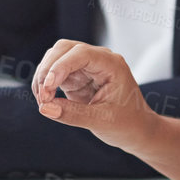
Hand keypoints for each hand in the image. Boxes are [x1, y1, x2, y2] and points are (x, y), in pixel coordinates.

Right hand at [31, 39, 156, 149]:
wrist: (136, 130)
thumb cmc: (127, 123)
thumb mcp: (102, 121)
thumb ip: (73, 114)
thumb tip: (45, 108)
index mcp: (111, 64)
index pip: (81, 54)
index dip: (61, 66)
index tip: (48, 86)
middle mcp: (98, 60)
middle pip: (64, 49)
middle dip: (48, 70)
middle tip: (43, 97)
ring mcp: (85, 67)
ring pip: (55, 58)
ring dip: (43, 77)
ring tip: (43, 101)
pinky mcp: (76, 77)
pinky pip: (54, 73)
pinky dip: (45, 84)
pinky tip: (45, 100)